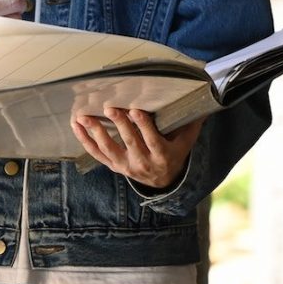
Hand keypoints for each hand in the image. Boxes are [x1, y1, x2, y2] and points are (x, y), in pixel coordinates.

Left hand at [72, 107, 202, 189]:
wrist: (163, 181)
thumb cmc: (174, 154)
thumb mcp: (186, 142)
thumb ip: (191, 124)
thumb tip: (205, 102)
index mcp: (163, 156)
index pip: (153, 140)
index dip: (144, 126)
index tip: (136, 110)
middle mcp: (143, 163)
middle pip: (130, 142)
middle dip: (120, 124)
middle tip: (110, 108)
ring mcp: (126, 166)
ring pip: (109, 149)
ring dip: (96, 132)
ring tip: (85, 117)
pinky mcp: (113, 166)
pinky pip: (97, 154)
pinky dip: (85, 141)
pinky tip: (76, 126)